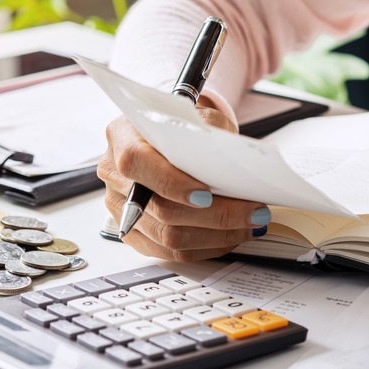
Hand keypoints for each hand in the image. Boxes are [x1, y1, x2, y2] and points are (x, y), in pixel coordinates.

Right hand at [97, 106, 270, 261]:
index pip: (138, 163)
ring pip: (168, 237)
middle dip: (215, 215)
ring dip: (217, 236)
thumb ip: (209, 133)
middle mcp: (115, 175)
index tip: (208, 194)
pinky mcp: (135, 233)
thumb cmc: (183, 126)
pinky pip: (170, 252)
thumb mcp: (197, 116)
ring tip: (251, 224)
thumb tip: (232, 166)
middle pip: (161, 209)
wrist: (169, 137)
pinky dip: (207, 247)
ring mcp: (121, 209)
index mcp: (123, 137)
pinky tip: (232, 235)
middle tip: (254, 211)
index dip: (172, 183)